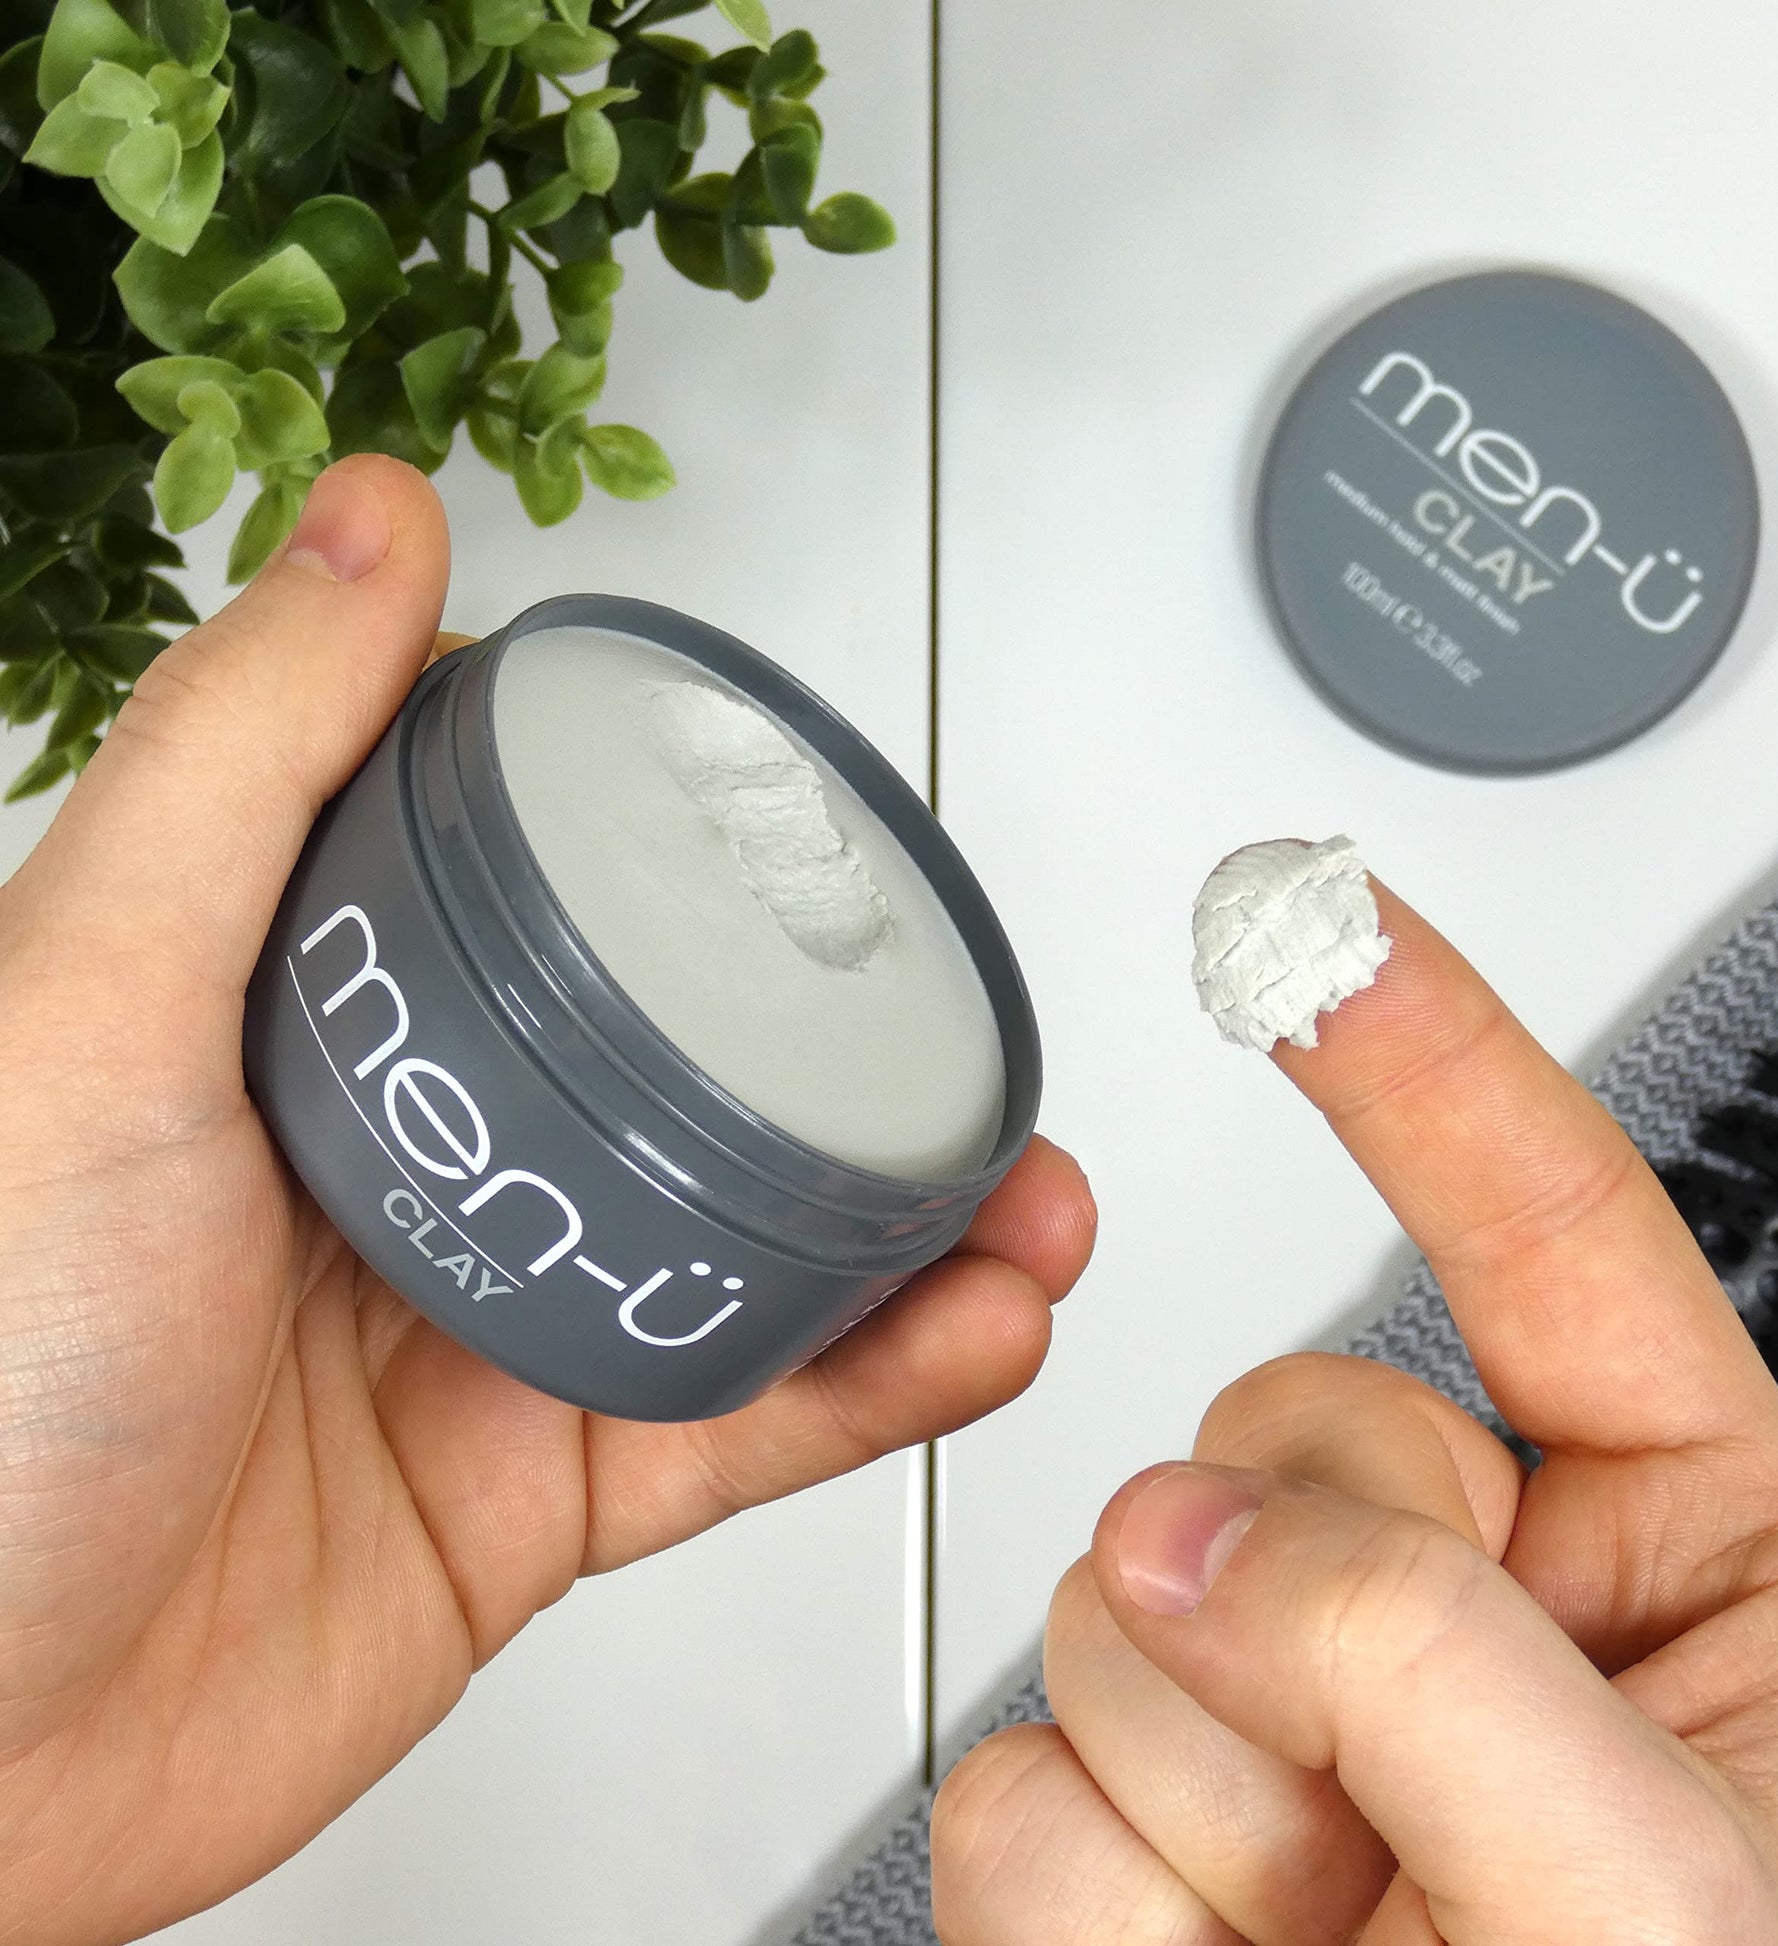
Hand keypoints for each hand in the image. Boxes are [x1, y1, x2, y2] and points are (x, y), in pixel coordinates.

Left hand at [0, 458, 1095, 1944]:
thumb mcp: (88, 1008)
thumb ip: (247, 761)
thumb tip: (370, 524)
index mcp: (312, 1020)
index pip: (531, 881)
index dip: (676, 834)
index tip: (800, 816)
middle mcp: (414, 1159)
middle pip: (683, 1069)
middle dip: (853, 1049)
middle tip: (964, 1029)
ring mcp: (494, 1320)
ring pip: (752, 1243)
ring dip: (916, 1223)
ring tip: (1024, 1199)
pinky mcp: (546, 1482)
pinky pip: (748, 1414)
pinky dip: (877, 1378)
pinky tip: (968, 1333)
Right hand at [934, 875, 1777, 1944]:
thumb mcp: (1658, 1923)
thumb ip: (1439, 1673)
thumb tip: (1184, 1539)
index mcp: (1666, 1577)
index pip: (1544, 1241)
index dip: (1428, 1066)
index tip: (1316, 929)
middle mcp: (1456, 1614)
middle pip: (1274, 1430)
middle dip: (1311, 1633)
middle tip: (1398, 1853)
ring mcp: (1273, 1715)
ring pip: (1116, 1596)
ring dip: (1210, 1809)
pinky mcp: (1119, 1828)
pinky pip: (1012, 1775)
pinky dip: (1101, 1917)